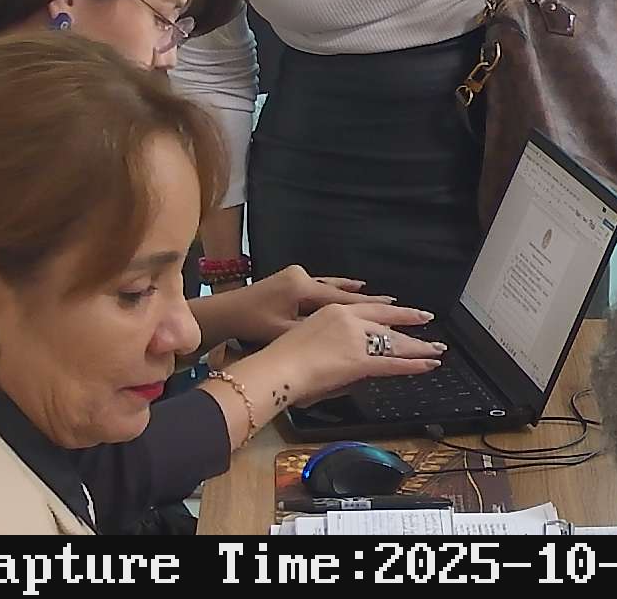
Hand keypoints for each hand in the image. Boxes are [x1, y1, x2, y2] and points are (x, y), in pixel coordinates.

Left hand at [224, 266, 394, 343]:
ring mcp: (296, 276)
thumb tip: (340, 339)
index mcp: (302, 289)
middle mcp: (303, 277)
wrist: (221, 313)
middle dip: (367, 299)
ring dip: (351, 292)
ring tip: (374, 293)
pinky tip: (347, 286)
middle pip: (341, 291)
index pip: (343, 299)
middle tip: (395, 302)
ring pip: (331, 286)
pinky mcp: (289, 280)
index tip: (395, 306)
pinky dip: (335, 288)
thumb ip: (312, 332)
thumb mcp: (282, 332)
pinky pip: (320, 285)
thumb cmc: (249, 325)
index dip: (370, 305)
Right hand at [251, 300, 443, 406]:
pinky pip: (392, 363)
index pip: (370, 310)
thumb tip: (350, 356)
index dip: (390, 311)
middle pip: (386, 323)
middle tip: (427, 320)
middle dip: (409, 323)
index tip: (404, 310)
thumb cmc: (280, 360)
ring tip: (435, 350)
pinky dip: (413, 365)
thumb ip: (333, 343)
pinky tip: (427, 365)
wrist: (274, 369)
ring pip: (393, 343)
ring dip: (417, 348)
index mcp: (334, 311)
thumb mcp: (309, 338)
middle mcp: (349, 320)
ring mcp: (356, 339)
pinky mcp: (359, 360)